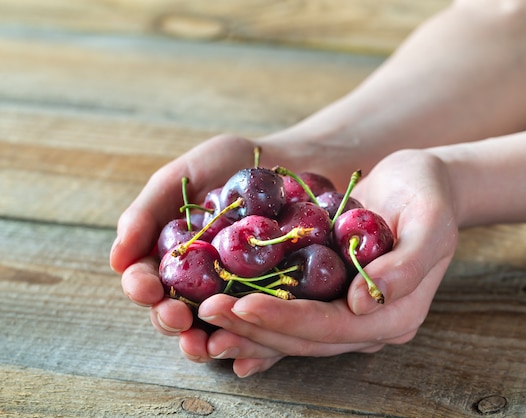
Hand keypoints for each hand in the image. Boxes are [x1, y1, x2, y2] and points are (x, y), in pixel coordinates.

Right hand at [111, 134, 258, 327]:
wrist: (291, 162)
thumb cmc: (230, 164)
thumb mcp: (183, 176)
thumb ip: (147, 212)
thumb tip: (116, 261)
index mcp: (169, 256)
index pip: (145, 279)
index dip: (140, 287)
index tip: (145, 288)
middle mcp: (197, 281)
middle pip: (173, 311)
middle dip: (169, 319)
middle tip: (176, 318)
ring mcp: (233, 294)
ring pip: (211, 328)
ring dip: (202, 341)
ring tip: (203, 344)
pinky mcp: (269, 300)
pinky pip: (256, 324)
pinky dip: (248, 338)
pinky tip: (245, 345)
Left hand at [177, 149, 459, 376]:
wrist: (420, 184)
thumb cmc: (429, 196)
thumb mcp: (431, 222)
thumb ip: (407, 265)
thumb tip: (363, 302)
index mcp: (395, 314)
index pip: (332, 325)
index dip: (286, 319)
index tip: (242, 304)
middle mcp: (367, 322)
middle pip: (304, 336)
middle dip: (254, 327)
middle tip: (206, 312)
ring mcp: (346, 312)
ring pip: (290, 331)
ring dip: (246, 327)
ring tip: (203, 317)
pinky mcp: (329, 295)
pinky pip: (288, 312)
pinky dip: (255, 316)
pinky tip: (223, 313)